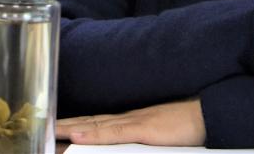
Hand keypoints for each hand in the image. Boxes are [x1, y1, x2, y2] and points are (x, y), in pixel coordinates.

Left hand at [56, 99, 204, 145]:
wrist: (210, 112)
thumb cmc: (190, 125)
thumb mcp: (160, 132)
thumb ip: (142, 137)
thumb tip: (133, 141)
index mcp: (133, 120)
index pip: (98, 122)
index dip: (77, 124)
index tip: (57, 127)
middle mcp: (130, 118)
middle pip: (92, 122)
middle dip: (67, 125)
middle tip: (43, 127)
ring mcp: (136, 122)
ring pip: (97, 126)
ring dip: (72, 128)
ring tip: (50, 130)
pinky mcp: (144, 129)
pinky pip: (114, 133)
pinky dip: (94, 134)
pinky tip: (78, 135)